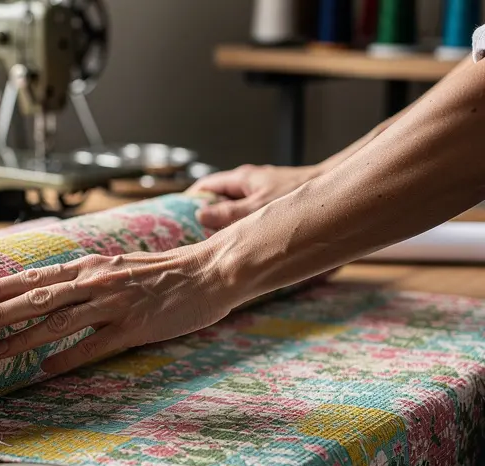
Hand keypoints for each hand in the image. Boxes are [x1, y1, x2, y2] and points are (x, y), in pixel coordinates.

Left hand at [0, 246, 238, 373]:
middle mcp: (96, 282)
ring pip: (59, 322)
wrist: (209, 271)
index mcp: (91, 266)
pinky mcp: (134, 327)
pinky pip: (94, 345)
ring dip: (24, 339)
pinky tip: (46, 369)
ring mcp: (114, 304)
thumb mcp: (119, 266)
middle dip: (0, 313)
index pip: (36, 275)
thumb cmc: (165, 272)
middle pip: (38, 297)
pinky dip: (68, 357)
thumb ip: (88, 278)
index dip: (2, 286)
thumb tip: (57, 291)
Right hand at [189, 164, 320, 228]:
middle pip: (218, 197)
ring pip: (234, 206)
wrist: (333, 194)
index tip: (177, 217)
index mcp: (241, 179)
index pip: (205, 186)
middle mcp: (249, 182)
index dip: (189, 200)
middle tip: (194, 235)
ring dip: (226, 221)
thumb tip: (200, 216)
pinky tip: (244, 240)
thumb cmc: (296, 196)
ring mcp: (261, 191)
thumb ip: (229, 214)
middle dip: (206, 214)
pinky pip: (248, 213)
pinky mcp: (273, 202)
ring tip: (217, 242)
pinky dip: (241, 224)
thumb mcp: (257, 209)